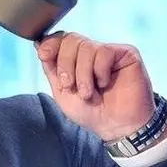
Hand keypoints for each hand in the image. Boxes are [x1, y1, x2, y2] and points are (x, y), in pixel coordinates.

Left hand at [36, 32, 155, 142]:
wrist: (116, 127)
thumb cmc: (92, 113)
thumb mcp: (62, 93)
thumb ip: (52, 69)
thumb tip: (40, 44)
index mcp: (76, 59)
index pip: (61, 39)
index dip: (50, 44)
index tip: (43, 55)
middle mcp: (92, 53)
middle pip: (71, 39)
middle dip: (65, 64)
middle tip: (69, 86)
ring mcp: (108, 52)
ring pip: (86, 47)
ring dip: (83, 74)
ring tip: (89, 93)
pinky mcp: (126, 53)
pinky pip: (104, 52)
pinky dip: (100, 71)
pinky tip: (105, 83)